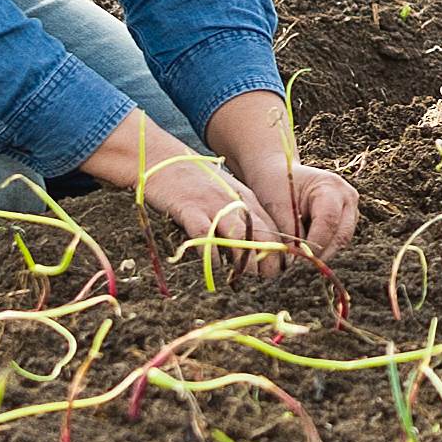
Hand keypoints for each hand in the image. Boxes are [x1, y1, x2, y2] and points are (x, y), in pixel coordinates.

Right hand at [139, 152, 285, 276]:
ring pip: (239, 236)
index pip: (273, 230)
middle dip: (267, 261)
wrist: (161, 158)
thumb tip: (251, 250)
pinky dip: (211, 254)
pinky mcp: (188, 208)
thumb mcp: (225, 195)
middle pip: (261, 234)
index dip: (279, 254)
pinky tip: (214, 268)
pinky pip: (205, 235)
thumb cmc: (194, 181)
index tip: (280, 274)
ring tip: (244, 280)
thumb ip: (239, 217)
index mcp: (246, 200)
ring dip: (244, 261)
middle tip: (267, 282)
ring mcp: (212, 205)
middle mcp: (234, 202)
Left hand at [205, 90, 361, 260]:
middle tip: (298, 268)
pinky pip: (337, 242)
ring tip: (299, 260)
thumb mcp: (277, 206)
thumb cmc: (276, 186)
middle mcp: (347, 198)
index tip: (296, 261)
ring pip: (340, 242)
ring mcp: (350, 210)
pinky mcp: (346, 222)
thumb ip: (288, 232)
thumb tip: (295, 260)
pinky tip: (304, 252)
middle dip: (320, 254)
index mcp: (331, 186)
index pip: (328, 221)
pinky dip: (322, 250)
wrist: (281, 175)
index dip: (314, 245)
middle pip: (340, 235)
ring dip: (321, 254)